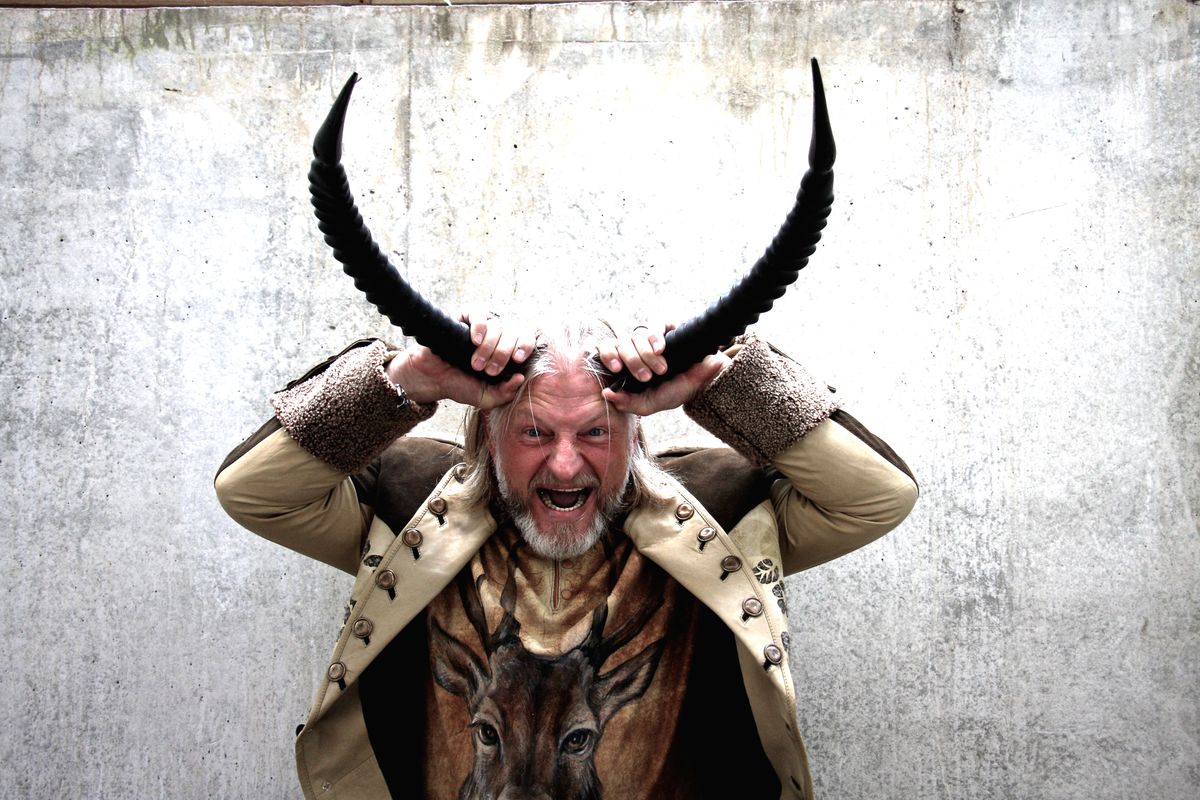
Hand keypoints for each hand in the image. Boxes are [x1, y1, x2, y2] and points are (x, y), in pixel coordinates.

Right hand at [386, 311, 536, 408]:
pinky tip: (474, 340)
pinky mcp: (465, 318)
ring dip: (489, 346)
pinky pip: (479, 313)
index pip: (526, 339)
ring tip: (475, 363)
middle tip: (488, 370)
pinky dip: (480, 326)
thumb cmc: (461, 385)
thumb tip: (520, 377)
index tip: (518, 359)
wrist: (433, 379)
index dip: (526, 346)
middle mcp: (498, 336)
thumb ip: (505, 393)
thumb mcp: (486, 397)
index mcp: (507, 352)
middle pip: (513, 332)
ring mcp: (482, 326)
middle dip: (502, 354)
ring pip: (497, 325)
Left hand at [598, 324, 729, 415]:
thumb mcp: (648, 404)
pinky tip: (661, 350)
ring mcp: (651, 337)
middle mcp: (636, 347)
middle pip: (621, 343)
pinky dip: (655, 337)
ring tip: (662, 369)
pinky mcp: (666, 327)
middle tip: (647, 377)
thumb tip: (606, 394)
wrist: (702, 385)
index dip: (607, 356)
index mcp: (627, 364)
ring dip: (646, 355)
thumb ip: (627, 403)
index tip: (616, 369)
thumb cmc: (674, 392)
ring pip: (636, 335)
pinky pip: (654, 325)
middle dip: (633, 362)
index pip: (607, 350)